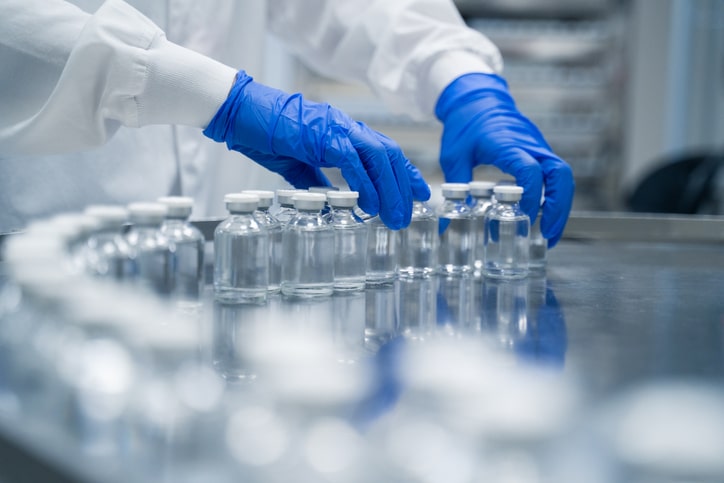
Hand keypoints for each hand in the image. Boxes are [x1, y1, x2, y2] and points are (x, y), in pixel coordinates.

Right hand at [203, 71, 429, 228]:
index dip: (404, 173)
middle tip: (409, 214)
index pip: (384, 151)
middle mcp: (345, 127)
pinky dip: (363, 183)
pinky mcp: (320, 135)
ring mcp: (334, 128)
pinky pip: (350, 161)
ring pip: (377, 157)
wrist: (238, 112)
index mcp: (342, 132)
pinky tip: (369, 204)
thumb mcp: (298, 165)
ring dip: (389, 189)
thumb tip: (333, 203)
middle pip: (388, 155)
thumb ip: (318, 181)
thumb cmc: (264, 135)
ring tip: (394, 216)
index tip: (417, 194)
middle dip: (403, 186)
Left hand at [435, 73, 573, 245]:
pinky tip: (538, 216)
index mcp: (508, 145)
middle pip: (561, 175)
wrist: (476, 97)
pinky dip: (552, 196)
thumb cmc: (465, 124)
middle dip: (559, 207)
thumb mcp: (454, 157)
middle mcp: (530, 145)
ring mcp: (538, 147)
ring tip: (548, 233)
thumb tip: (446, 224)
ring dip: (560, 205)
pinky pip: (554, 174)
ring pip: (562, 176)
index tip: (523, 217)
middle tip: (549, 234)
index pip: (531, 172)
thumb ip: (455, 190)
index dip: (531, 196)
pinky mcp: (539, 150)